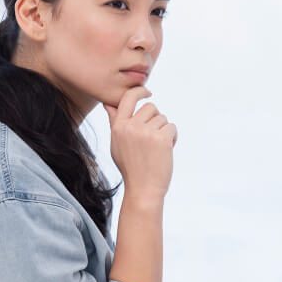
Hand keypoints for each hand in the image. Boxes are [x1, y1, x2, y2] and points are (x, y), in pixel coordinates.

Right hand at [103, 85, 177, 199]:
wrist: (143, 189)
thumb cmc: (130, 167)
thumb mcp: (116, 143)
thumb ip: (115, 122)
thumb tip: (108, 104)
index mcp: (119, 127)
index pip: (128, 98)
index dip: (139, 91)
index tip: (147, 92)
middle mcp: (131, 126)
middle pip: (151, 107)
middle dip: (155, 120)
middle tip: (153, 139)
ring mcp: (146, 132)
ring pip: (163, 119)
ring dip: (164, 131)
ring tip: (157, 148)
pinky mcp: (161, 138)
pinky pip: (172, 127)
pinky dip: (172, 137)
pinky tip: (165, 151)